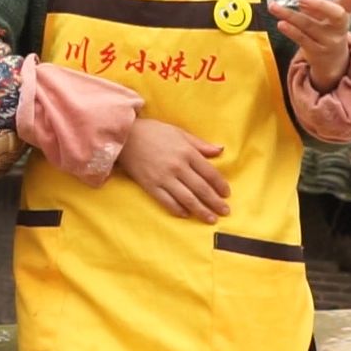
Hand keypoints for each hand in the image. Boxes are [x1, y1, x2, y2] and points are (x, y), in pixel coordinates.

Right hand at [114, 118, 230, 223]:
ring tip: (211, 219)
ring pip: (187, 198)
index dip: (220, 185)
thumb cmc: (152, 131)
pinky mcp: (150, 185)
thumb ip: (199, 144)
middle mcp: (178, 167)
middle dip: (215, 202)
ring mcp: (163, 177)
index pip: (210, 173)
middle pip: (201, 189)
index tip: (226, 194)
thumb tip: (220, 150)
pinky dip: (177, 209)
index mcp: (187, 152)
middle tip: (225, 212)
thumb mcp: (178, 132)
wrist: (124, 136)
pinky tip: (186, 214)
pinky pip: (167, 201)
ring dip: (201, 211)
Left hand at [268, 0, 350, 92]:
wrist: (332, 61)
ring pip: (310, 26)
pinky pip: (302, 40)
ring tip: (273, 7)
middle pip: (337, 14)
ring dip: (290, 16)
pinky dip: (291, 31)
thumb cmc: (326, 29)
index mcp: (346, 10)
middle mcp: (341, 25)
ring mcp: (330, 40)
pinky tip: (280, 24)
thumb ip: (314, 3)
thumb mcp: (327, 15)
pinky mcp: (317, 51)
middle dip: (320, 5)